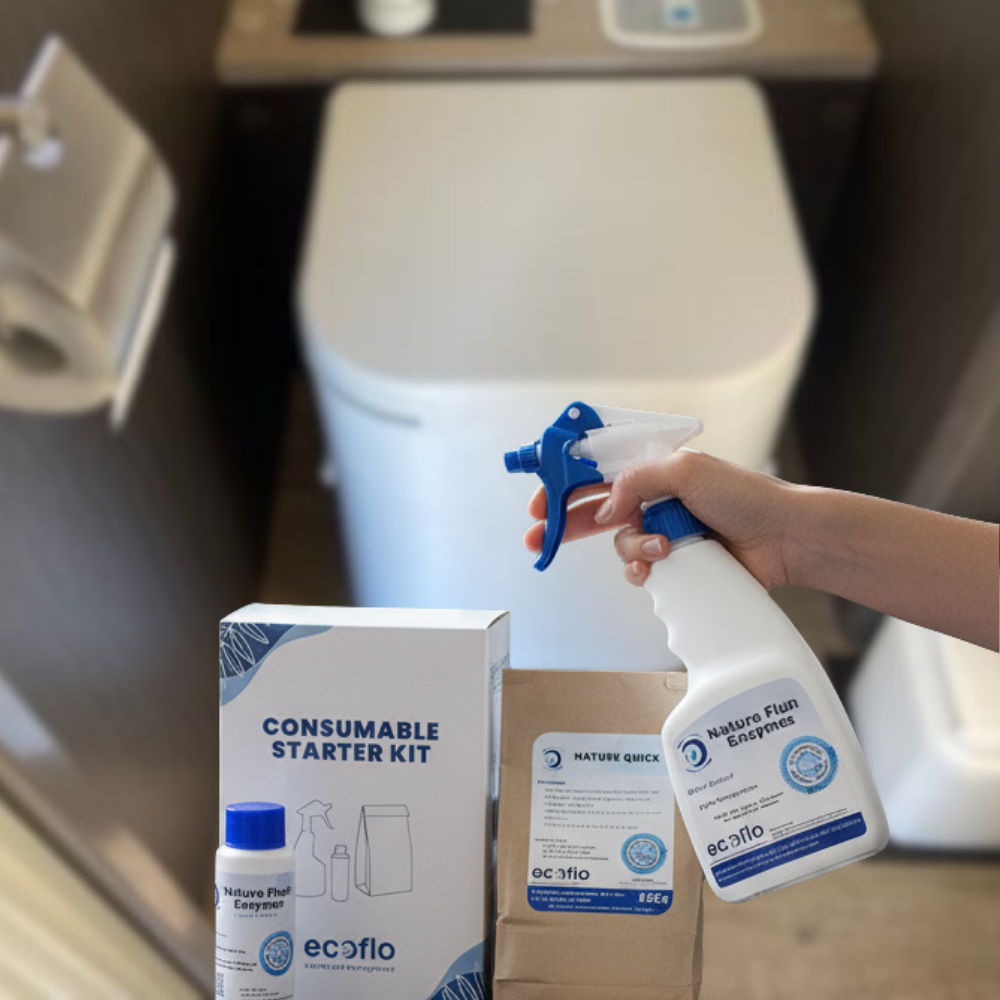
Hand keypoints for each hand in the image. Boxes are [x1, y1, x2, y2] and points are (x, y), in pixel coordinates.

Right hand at [524, 450, 804, 590]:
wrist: (784, 538)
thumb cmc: (745, 496)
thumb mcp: (685, 470)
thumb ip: (636, 481)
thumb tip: (606, 507)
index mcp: (655, 470)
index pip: (598, 472)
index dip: (565, 485)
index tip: (539, 501)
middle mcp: (655, 499)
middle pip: (595, 510)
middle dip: (565, 524)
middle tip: (538, 538)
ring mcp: (664, 532)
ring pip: (619, 543)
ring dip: (630, 548)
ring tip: (658, 548)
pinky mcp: (676, 563)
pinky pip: (640, 569)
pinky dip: (642, 569)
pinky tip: (656, 567)